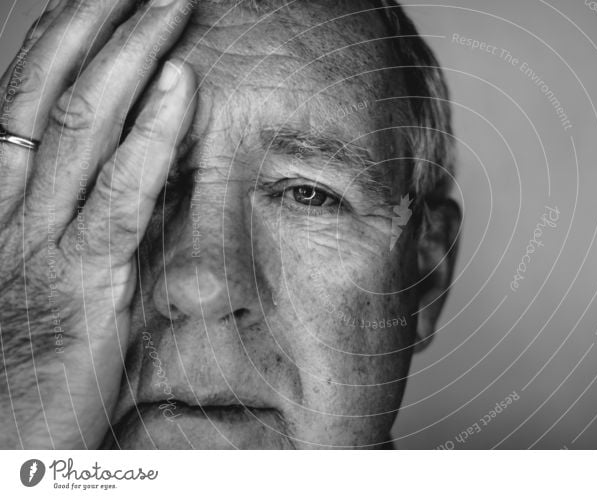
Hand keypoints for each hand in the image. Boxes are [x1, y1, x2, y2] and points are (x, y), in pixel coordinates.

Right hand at [0, 0, 195, 448]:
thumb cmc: (26, 363)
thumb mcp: (48, 275)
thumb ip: (84, 220)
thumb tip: (131, 171)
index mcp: (3, 203)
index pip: (31, 98)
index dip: (70, 41)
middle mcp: (11, 208)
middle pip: (52, 91)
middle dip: (100, 26)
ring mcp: (39, 241)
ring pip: (81, 124)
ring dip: (130, 55)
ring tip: (170, 5)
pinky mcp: (79, 283)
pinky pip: (118, 195)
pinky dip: (151, 135)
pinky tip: (180, 85)